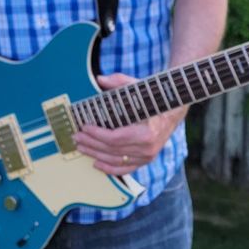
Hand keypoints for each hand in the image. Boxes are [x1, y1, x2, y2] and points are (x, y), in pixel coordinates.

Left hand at [72, 73, 186, 174]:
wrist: (173, 112)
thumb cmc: (153, 99)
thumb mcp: (138, 87)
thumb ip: (119, 81)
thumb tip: (99, 79)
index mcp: (147, 132)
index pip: (115, 138)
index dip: (97, 134)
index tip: (84, 127)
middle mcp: (148, 149)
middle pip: (112, 150)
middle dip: (91, 143)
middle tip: (76, 136)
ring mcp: (147, 157)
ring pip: (116, 160)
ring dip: (95, 154)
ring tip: (81, 147)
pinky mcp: (145, 161)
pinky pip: (125, 169)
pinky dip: (109, 168)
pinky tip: (95, 162)